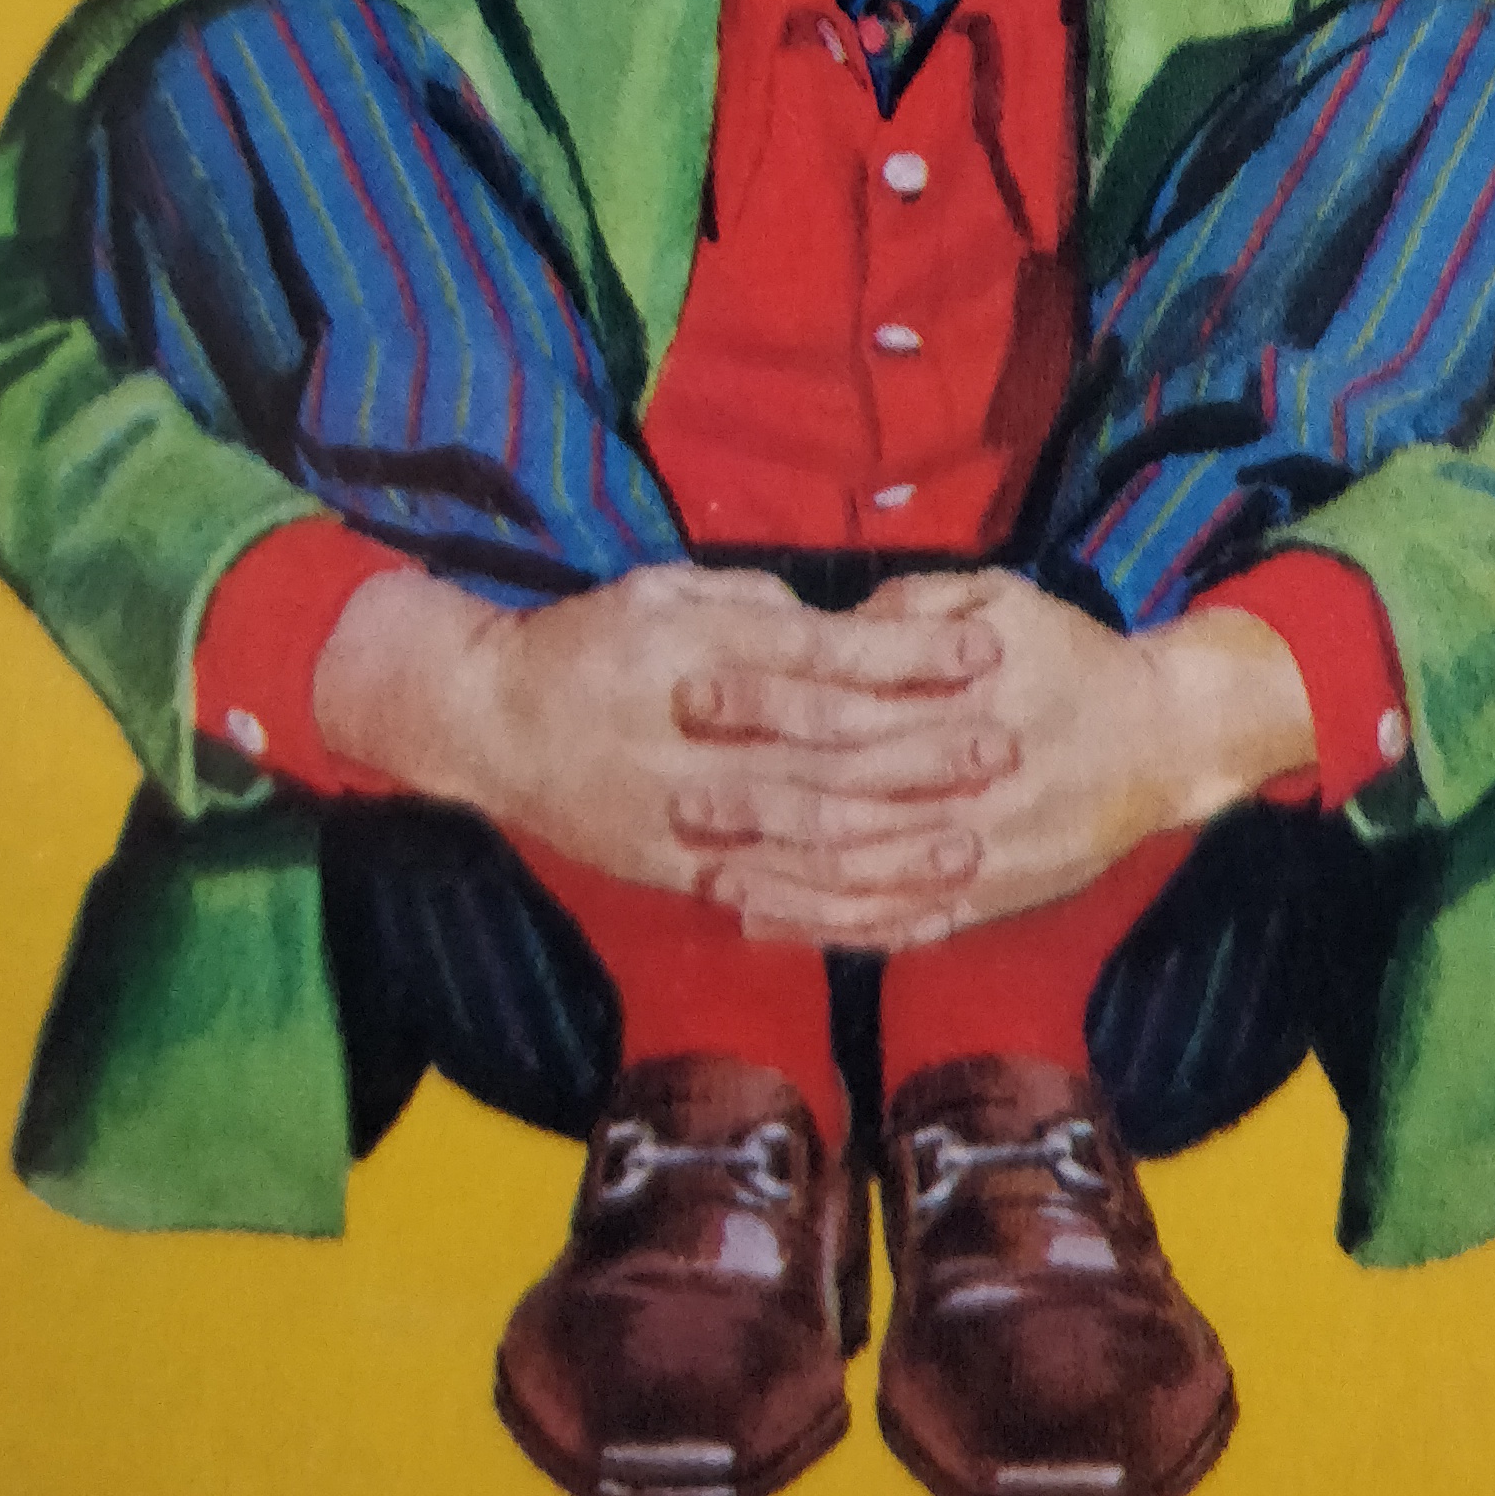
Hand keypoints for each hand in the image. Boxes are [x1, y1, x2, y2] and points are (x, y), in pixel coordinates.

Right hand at [311, 560, 1011, 906]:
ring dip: (897, 841)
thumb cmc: (585, 640)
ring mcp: (689, 811)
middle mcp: (703, 734)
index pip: (828, 656)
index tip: (982, 652)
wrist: (488, 722)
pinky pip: (767, 894)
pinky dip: (833, 905)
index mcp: (705, 650)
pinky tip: (890, 909)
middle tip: (1006, 746)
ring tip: (972, 840)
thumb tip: (830, 624)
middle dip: (927, 753)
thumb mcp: (661, 586)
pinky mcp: (676, 868)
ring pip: (811, 834)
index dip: (911, 658)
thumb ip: (751, 603)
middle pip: (835, 750)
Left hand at [691, 576, 1317, 951]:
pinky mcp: (989, 901)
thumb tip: (830, 627)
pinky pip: (899, 925)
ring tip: (708, 874)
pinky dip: (832, 931)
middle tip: (679, 796)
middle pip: (844, 796)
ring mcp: (979, 853)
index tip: (696, 689)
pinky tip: (772, 926)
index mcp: (964, 699)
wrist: (1163, 740)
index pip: (845, 701)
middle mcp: (969, 783)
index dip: (766, 698)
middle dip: (757, 799)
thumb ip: (916, 611)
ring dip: (782, 880)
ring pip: (863, 877)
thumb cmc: (1071, 656)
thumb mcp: (1003, 599)